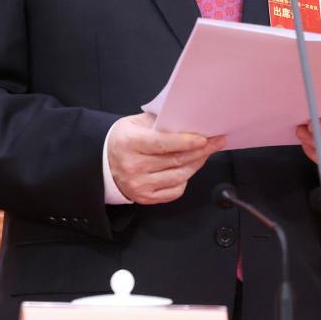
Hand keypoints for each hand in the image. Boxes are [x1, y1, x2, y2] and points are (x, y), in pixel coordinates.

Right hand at [107, 112, 225, 204]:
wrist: (103, 164)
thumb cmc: (123, 140)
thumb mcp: (134, 123)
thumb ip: (158, 121)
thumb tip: (187, 121)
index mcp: (129, 143)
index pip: (162, 143)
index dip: (185, 141)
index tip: (204, 138)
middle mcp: (133, 166)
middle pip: (175, 160)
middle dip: (200, 150)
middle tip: (216, 142)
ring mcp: (139, 185)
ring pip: (178, 176)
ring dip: (197, 164)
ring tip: (206, 153)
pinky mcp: (145, 198)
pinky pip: (174, 191)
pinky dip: (185, 179)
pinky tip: (188, 167)